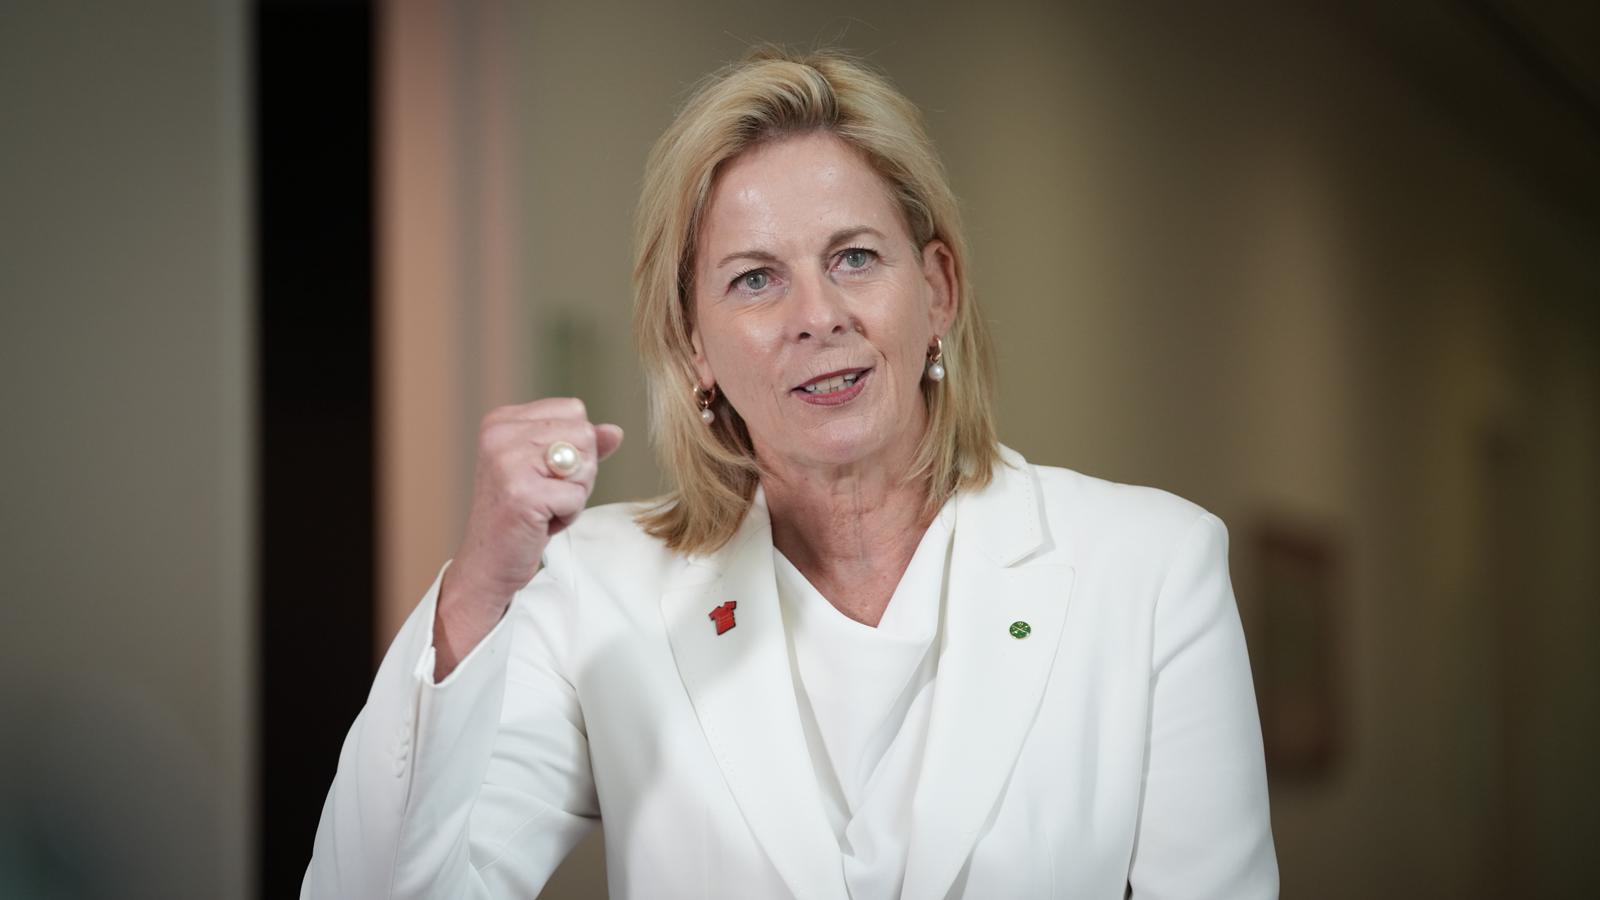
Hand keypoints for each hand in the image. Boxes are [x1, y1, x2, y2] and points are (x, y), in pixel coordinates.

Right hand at [444, 397, 623, 617]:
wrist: (488, 563)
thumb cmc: (521, 516)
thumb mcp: (550, 471)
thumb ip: (580, 446)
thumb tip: (615, 431)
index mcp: (502, 420)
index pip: (573, 410)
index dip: (574, 447)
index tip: (544, 473)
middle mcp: (500, 435)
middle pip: (584, 435)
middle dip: (579, 472)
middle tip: (545, 494)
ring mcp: (508, 463)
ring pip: (585, 463)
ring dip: (575, 494)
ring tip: (543, 507)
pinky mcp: (523, 494)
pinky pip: (578, 496)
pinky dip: (568, 515)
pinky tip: (541, 523)